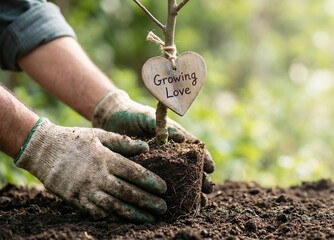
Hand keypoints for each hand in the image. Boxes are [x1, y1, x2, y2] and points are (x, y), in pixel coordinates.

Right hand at [15, 118, 166, 221]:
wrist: (43, 150)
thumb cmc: (75, 140)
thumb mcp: (100, 134)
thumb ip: (123, 142)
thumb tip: (146, 148)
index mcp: (105, 158)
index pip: (134, 173)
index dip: (150, 182)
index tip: (164, 189)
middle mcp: (97, 176)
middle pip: (127, 192)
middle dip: (148, 201)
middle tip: (163, 207)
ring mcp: (86, 190)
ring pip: (115, 206)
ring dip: (134, 214)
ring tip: (150, 218)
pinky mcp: (76, 200)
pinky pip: (98, 213)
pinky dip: (114, 218)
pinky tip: (127, 220)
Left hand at [92, 90, 214, 197]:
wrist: (113, 119)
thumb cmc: (134, 115)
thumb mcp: (149, 118)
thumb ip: (163, 126)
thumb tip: (181, 138)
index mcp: (175, 138)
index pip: (195, 150)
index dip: (204, 159)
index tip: (211, 169)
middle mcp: (170, 153)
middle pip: (191, 168)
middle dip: (202, 179)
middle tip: (209, 190)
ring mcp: (160, 164)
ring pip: (180, 180)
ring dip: (192, 191)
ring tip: (200, 203)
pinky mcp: (147, 173)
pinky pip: (160, 185)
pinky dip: (171, 196)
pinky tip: (177, 207)